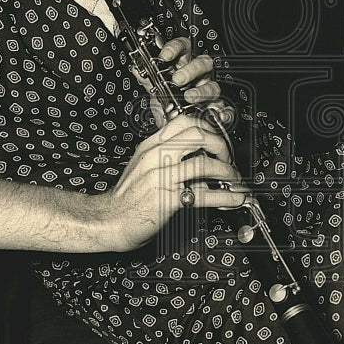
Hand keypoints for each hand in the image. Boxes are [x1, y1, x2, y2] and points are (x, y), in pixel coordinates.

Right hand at [102, 113, 248, 251]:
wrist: (108, 221)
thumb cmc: (127, 197)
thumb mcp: (144, 167)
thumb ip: (169, 158)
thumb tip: (200, 157)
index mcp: (151, 145)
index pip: (185, 122)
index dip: (208, 128)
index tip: (217, 140)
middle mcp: (156, 157)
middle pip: (199, 135)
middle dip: (222, 145)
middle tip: (228, 158)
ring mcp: (161, 177)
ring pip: (205, 164)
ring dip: (228, 172)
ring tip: (234, 179)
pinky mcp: (167, 200)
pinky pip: (204, 195)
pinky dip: (226, 196)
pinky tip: (236, 198)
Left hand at [149, 37, 232, 128]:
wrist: (175, 128)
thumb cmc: (169, 105)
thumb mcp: (156, 90)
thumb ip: (148, 78)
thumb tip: (137, 67)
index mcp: (183, 66)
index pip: (183, 48)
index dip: (175, 48)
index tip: (164, 56)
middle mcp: (199, 77)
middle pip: (202, 63)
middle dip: (190, 70)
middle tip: (177, 79)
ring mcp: (208, 93)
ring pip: (213, 86)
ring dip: (201, 91)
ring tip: (189, 97)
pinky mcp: (217, 110)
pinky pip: (226, 110)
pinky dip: (224, 113)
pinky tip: (218, 115)